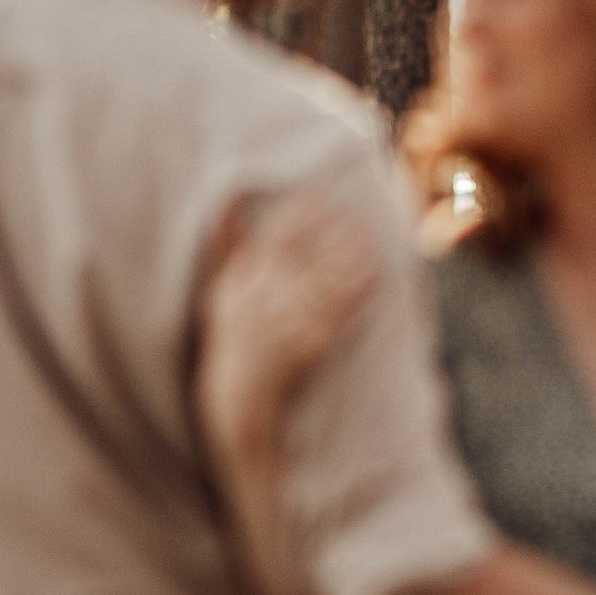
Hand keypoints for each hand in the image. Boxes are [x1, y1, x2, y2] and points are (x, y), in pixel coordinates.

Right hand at [195, 186, 379, 462]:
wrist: (239, 399)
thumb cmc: (230, 342)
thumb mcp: (220, 294)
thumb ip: (227, 249)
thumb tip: (226, 207)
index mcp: (242, 284)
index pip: (273, 240)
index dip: (298, 214)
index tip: (320, 195)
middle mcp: (263, 300)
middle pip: (301, 256)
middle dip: (327, 231)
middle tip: (354, 212)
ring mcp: (287, 323)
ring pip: (323, 280)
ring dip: (347, 258)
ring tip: (369, 238)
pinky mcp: (310, 345)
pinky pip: (338, 312)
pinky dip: (357, 291)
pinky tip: (375, 274)